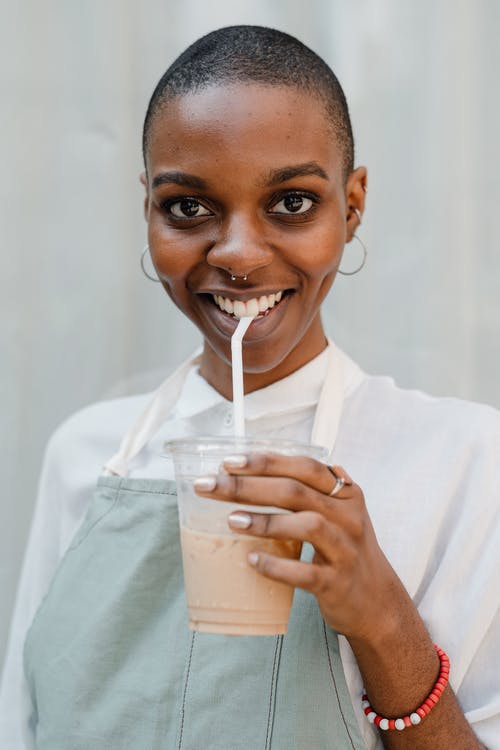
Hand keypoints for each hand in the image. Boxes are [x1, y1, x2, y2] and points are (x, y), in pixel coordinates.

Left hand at [194, 452, 404, 642]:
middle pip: (296, 492)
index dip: (266, 462)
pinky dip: (277, 565)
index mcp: (345, 493)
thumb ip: (310, 489)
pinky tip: (252, 560)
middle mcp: (348, 517)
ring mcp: (345, 550)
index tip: (228, 462)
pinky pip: (306, 572)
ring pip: (307, 526)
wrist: (376, 602)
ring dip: (266, 521)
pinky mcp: (337, 583)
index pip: (303, 467)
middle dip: (249, 486)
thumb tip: (257, 468)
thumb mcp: (337, 513)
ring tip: (231, 520)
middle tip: (211, 486)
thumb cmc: (345, 550)